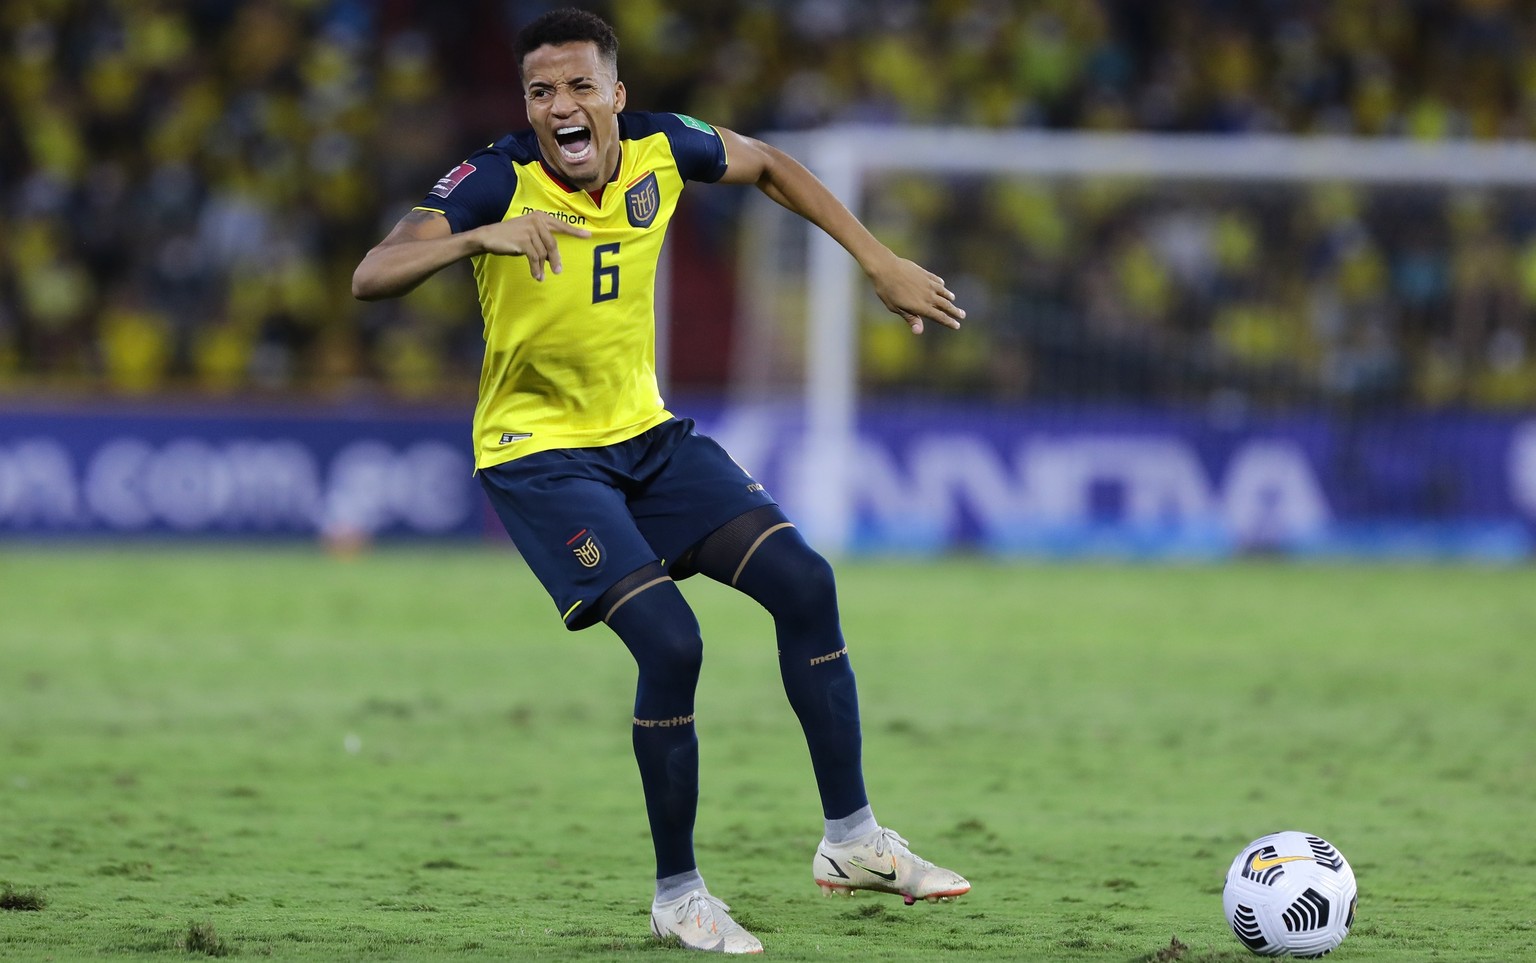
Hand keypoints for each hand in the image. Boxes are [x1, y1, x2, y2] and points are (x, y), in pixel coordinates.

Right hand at [473, 213, 592, 280]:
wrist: (489, 237)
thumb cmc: (510, 237)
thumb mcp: (528, 236)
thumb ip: (542, 242)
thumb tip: (554, 258)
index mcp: (540, 217)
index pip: (560, 225)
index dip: (574, 231)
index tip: (588, 236)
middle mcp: (536, 220)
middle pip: (552, 243)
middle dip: (556, 259)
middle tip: (558, 271)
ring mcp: (530, 229)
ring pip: (543, 253)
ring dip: (542, 267)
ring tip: (541, 276)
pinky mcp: (524, 240)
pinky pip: (535, 258)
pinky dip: (536, 268)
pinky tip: (536, 275)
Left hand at [867, 255, 964, 333]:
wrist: (886, 268)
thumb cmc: (887, 290)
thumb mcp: (896, 308)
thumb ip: (910, 318)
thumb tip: (919, 332)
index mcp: (921, 306)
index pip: (940, 317)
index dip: (949, 322)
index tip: (957, 326)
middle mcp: (928, 295)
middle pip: (945, 305)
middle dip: (954, 311)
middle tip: (962, 315)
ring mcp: (928, 283)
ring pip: (943, 292)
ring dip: (949, 297)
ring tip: (953, 299)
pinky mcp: (924, 274)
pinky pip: (936, 280)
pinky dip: (941, 284)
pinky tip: (942, 285)